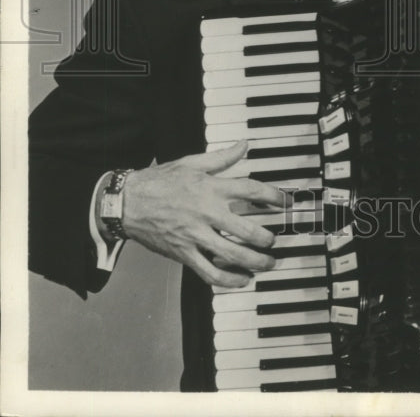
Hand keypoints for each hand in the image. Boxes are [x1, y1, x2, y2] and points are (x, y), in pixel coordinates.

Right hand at [121, 141, 285, 287]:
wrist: (127, 202)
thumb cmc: (158, 182)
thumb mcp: (191, 163)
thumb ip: (221, 158)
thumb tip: (243, 145)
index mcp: (211, 188)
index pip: (251, 190)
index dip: (273, 196)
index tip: (285, 202)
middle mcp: (207, 213)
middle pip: (247, 230)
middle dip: (267, 238)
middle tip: (275, 239)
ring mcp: (196, 236)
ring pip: (232, 255)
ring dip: (256, 262)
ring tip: (268, 263)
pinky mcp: (184, 254)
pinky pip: (210, 272)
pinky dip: (229, 280)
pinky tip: (242, 279)